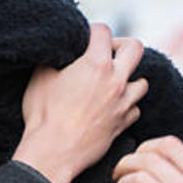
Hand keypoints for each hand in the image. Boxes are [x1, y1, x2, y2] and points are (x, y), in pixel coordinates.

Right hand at [12, 23, 147, 182]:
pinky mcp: (123, 124)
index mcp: (96, 64)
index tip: (85, 37)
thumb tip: (59, 52)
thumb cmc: (44, 114)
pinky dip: (126, 105)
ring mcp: (123, 103)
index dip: (92, 30)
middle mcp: (116, 81)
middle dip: (121, 46)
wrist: (53, 152)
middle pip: (136, 49)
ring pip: (142, 82)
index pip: (103, 31)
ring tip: (111, 82)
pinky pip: (135, 109)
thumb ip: (54, 59)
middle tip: (106, 53)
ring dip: (128, 78)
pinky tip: (112, 106)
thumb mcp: (40, 77)